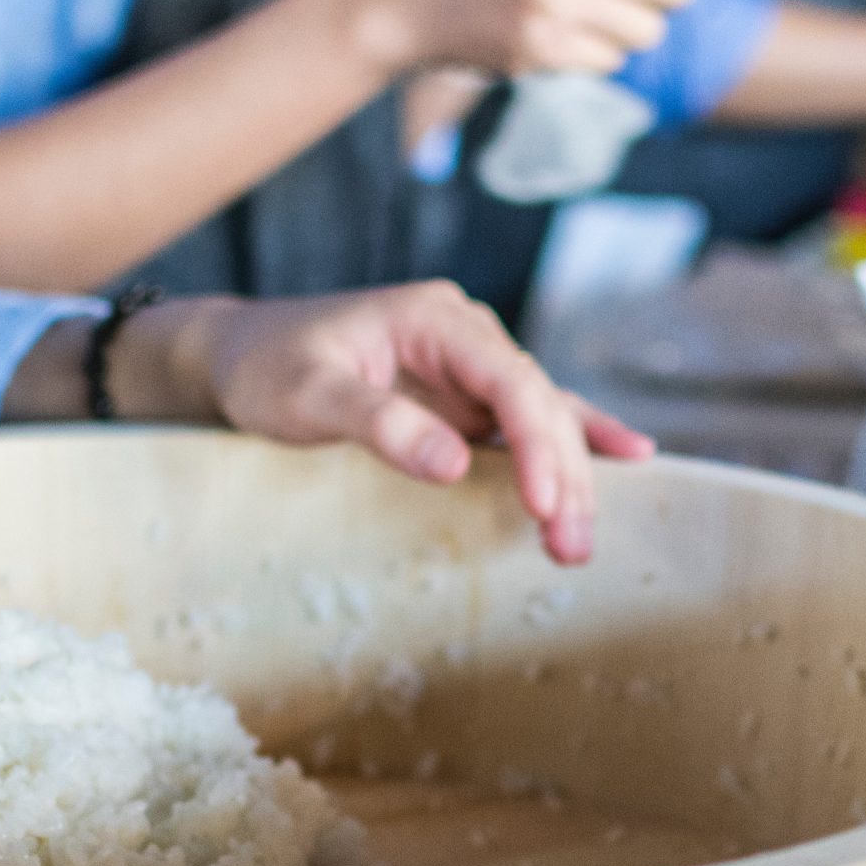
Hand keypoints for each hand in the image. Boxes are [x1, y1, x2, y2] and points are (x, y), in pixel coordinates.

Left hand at [115, 286, 654, 565]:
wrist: (238, 355)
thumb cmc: (265, 367)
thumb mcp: (308, 396)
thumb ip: (378, 423)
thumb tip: (452, 463)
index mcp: (435, 319)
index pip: (508, 379)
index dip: (535, 443)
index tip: (543, 503)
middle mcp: (464, 335)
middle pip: (537, 403)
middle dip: (562, 475)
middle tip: (570, 546)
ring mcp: (468, 366)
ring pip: (541, 417)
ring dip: (568, 477)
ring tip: (579, 542)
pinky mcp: (462, 398)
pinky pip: (528, 419)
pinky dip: (572, 442)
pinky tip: (627, 457)